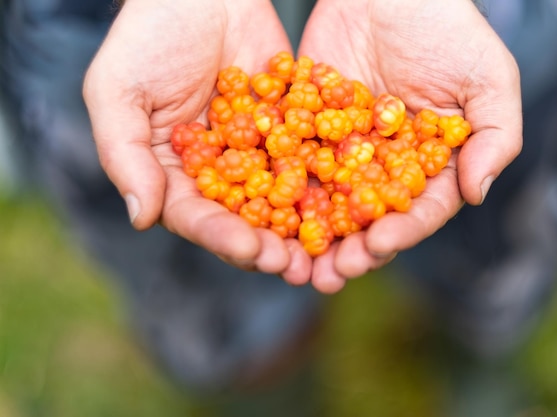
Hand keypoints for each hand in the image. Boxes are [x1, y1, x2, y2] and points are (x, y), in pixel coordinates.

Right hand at [83, 0, 313, 281]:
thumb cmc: (148, 36)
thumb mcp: (119, 92)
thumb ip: (125, 156)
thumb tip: (142, 218)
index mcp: (175, 174)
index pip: (196, 216)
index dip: (221, 237)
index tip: (250, 250)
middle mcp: (218, 173)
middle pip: (244, 220)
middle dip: (268, 246)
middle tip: (294, 265)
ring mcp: (257, 155)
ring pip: (282, 200)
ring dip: (303, 229)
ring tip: (326, 252)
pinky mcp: (291, 132)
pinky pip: (311, 159)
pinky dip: (329, 182)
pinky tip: (349, 202)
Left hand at [298, 0, 522, 292]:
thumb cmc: (447, 26)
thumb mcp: (488, 77)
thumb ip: (495, 136)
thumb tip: (477, 194)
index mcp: (430, 163)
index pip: (419, 207)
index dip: (401, 229)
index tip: (379, 244)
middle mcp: (385, 164)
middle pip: (369, 217)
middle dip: (352, 248)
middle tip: (332, 274)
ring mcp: (344, 149)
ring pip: (328, 201)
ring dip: (312, 237)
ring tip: (296, 265)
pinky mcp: (308, 128)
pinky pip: (293, 163)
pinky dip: (279, 191)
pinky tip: (265, 215)